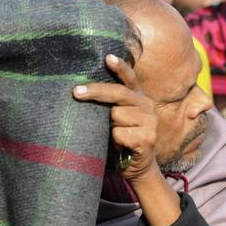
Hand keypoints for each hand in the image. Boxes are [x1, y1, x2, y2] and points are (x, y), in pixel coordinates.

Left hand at [73, 54, 159, 183]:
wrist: (138, 168)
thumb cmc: (121, 140)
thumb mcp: (116, 118)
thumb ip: (110, 104)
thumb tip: (82, 91)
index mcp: (138, 97)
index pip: (130, 78)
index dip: (119, 67)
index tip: (107, 58)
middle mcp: (147, 105)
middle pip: (118, 93)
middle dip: (95, 92)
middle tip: (76, 92)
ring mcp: (150, 121)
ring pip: (116, 115)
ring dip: (109, 127)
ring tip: (115, 137)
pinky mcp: (148, 138)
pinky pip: (119, 134)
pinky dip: (115, 141)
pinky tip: (122, 147)